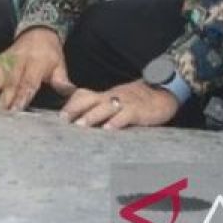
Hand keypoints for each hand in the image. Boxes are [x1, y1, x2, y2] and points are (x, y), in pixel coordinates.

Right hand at [0, 27, 75, 110]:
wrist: (39, 30)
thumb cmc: (50, 52)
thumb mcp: (60, 64)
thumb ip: (62, 80)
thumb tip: (69, 93)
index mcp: (36, 65)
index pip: (28, 83)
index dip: (22, 96)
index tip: (16, 109)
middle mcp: (19, 62)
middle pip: (10, 82)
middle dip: (3, 97)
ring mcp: (7, 60)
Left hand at [61, 80, 179, 129]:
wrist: (162, 93)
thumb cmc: (136, 101)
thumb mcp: (116, 101)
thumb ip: (100, 108)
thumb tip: (81, 121)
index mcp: (105, 96)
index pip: (83, 96)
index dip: (71, 104)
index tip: (59, 116)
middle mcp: (111, 97)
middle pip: (89, 99)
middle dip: (75, 109)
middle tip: (63, 120)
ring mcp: (124, 103)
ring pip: (104, 107)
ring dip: (91, 116)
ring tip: (80, 126)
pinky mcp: (138, 111)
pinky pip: (125, 115)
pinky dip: (116, 122)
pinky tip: (108, 130)